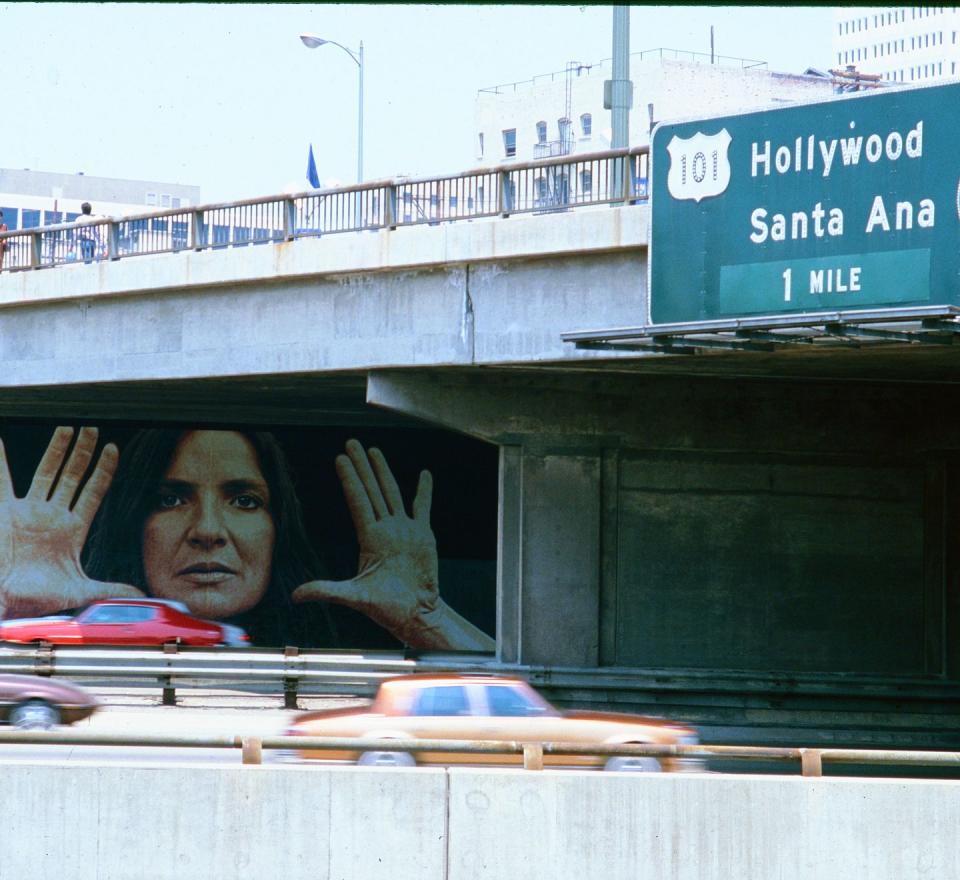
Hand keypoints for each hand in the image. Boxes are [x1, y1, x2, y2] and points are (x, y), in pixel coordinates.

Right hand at [0, 426, 144, 618]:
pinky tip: (0, 440)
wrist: (4, 602)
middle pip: (72, 475)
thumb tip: (142, 594)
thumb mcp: (78, 591)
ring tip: (67, 425)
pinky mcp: (3, 513)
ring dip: (55, 449)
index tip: (114, 448)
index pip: (93, 492)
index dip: (104, 470)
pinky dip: (0, 461)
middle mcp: (52, 515)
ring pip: (45, 472)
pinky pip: (1, 481)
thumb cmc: (36, 599)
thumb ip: (109, 589)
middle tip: (93, 427)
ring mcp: (27, 512)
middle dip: (83, 452)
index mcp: (72, 529)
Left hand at [292, 439, 441, 644]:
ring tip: (375, 451)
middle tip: (352, 443)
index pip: (357, 500)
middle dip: (361, 466)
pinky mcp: (423, 535)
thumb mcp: (353, 597)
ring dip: (384, 472)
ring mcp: (405, 530)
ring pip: (392, 493)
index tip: (340, 459)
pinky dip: (424, 491)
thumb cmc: (386, 607)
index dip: (349, 479)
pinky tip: (424, 475)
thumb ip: (326, 591)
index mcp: (370, 538)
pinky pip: (423, 508)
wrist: (415, 613)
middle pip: (371, 490)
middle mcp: (386, 529)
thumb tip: (294, 594)